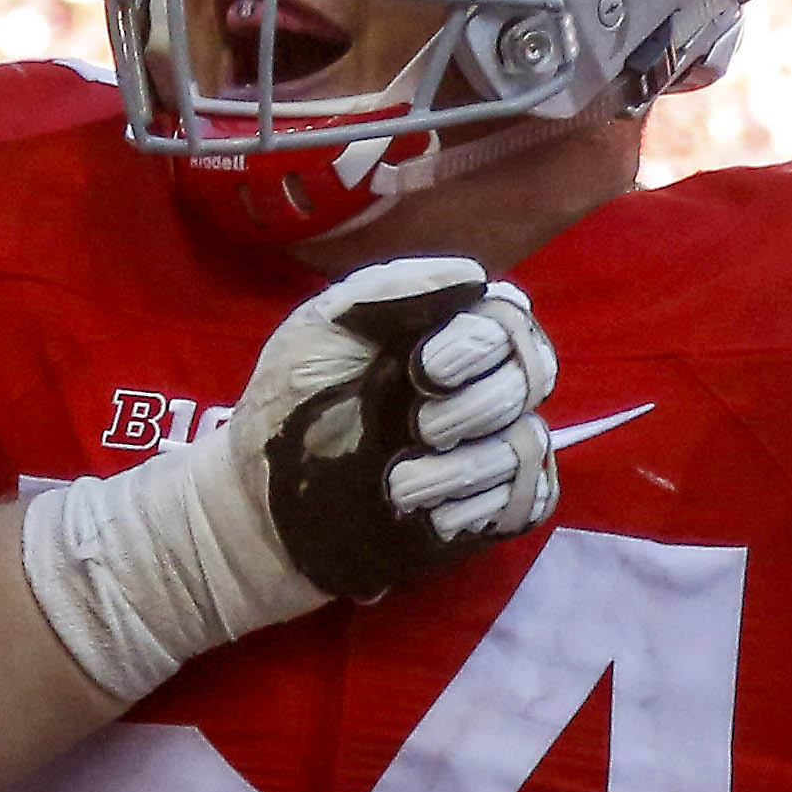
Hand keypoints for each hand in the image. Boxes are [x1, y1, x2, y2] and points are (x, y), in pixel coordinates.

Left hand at [18, 256, 558, 696]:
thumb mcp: (321, 326)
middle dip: (481, 399)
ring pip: (528, 441)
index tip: (424, 365)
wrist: (255, 500)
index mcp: (443, 333)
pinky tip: (432, 516)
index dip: (484, 338)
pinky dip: (485, 505)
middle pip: (535, 373)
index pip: (509, 316)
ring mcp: (483, 450)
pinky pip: (529, 500)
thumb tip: (473, 275)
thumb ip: (390, 289)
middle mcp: (475, 387)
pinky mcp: (483, 510)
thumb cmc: (287, 404)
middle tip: (418, 422)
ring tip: (399, 484)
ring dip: (466, 464)